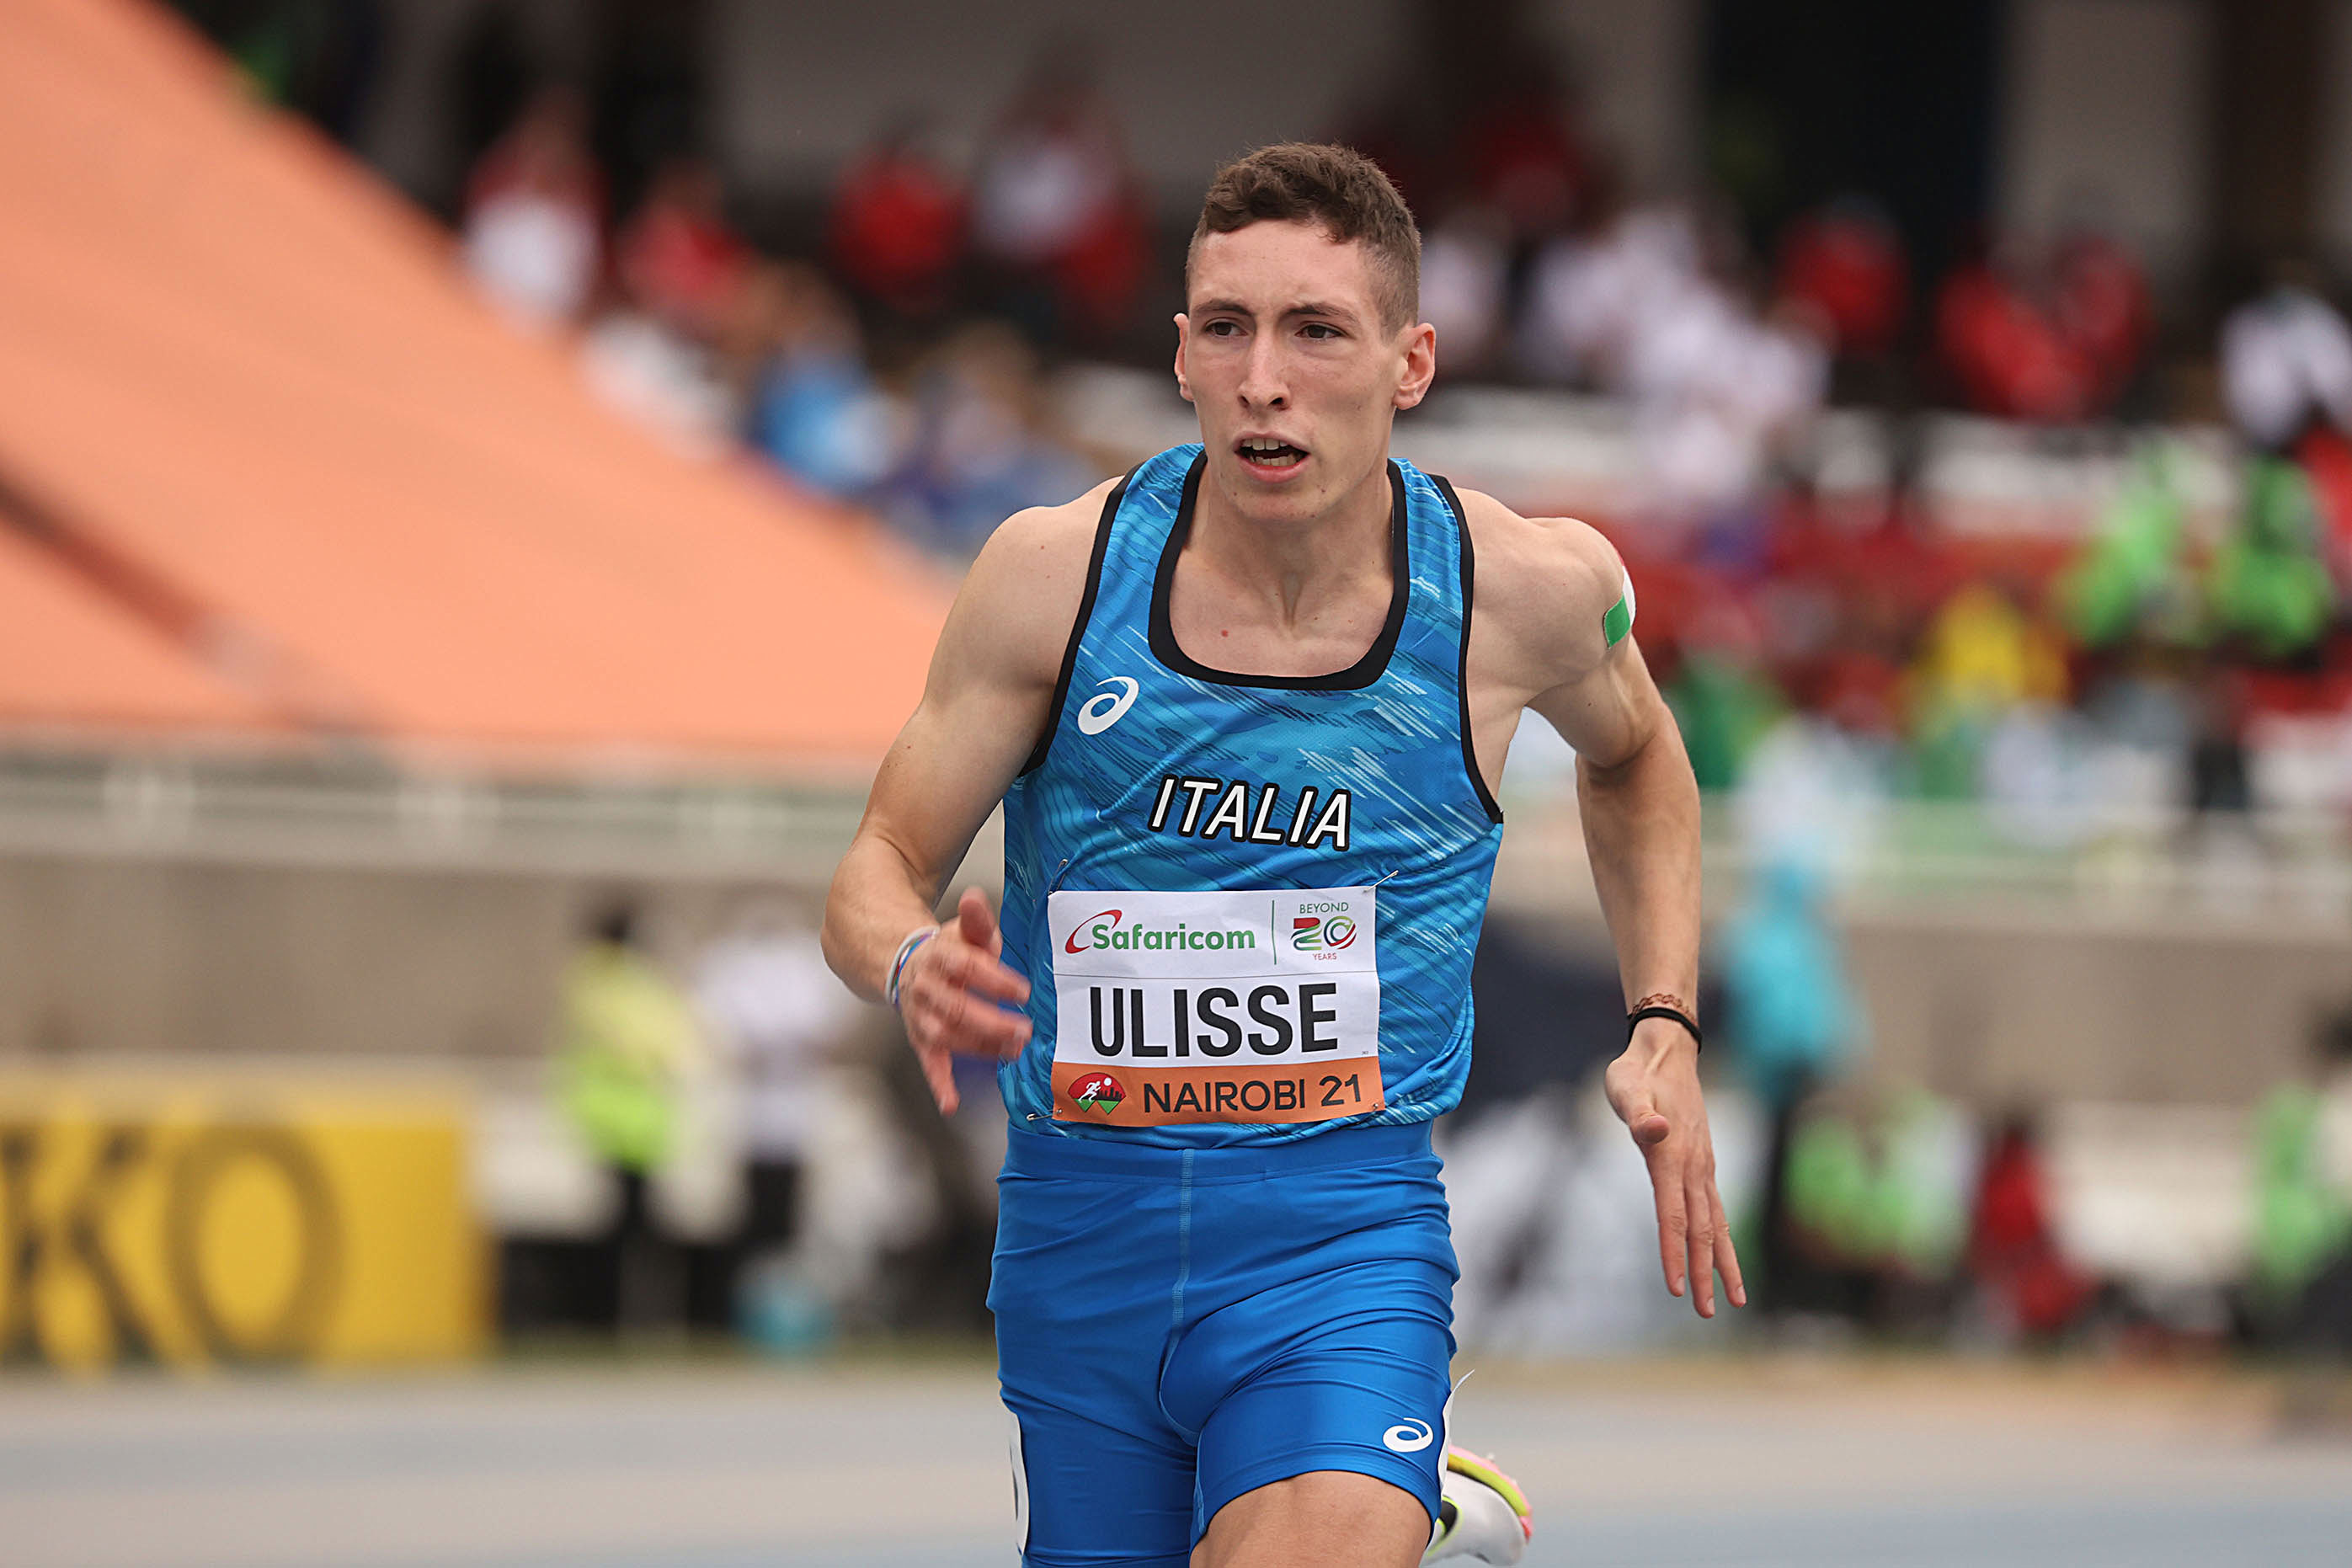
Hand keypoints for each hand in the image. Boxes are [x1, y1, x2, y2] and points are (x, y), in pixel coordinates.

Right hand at [897, 888, 1031, 1113]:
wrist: (905, 963)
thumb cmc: (950, 949)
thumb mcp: (964, 930)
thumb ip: (976, 919)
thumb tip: (975, 897)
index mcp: (940, 956)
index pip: (967, 967)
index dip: (994, 980)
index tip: (1022, 991)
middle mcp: (926, 987)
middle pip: (956, 1006)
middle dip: (991, 1021)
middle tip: (1024, 1030)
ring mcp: (921, 1015)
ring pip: (945, 1035)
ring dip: (978, 1047)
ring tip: (1012, 1051)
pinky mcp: (920, 1037)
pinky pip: (927, 1061)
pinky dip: (938, 1083)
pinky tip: (950, 1102)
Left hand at [1603, 1021, 1745, 1316]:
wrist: (1667, 1052)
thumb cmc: (1637, 1073)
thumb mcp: (1625, 1087)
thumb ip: (1639, 1111)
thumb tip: (1655, 1128)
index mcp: (1671, 1157)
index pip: (1672, 1216)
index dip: (1673, 1252)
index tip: (1675, 1289)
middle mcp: (1693, 1167)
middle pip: (1699, 1230)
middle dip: (1703, 1273)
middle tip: (1708, 1313)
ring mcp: (1703, 1167)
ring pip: (1716, 1224)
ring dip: (1722, 1263)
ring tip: (1734, 1300)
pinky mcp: (1704, 1165)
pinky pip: (1715, 1210)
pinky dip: (1722, 1239)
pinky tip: (1725, 1259)